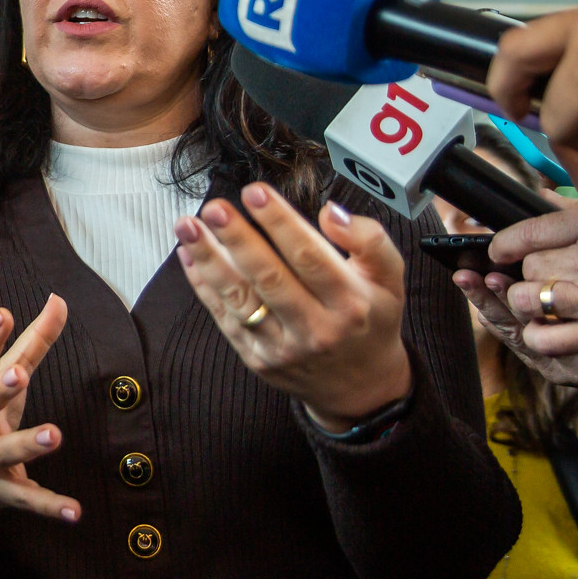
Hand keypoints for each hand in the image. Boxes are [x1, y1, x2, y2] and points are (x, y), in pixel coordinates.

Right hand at [0, 296, 79, 523]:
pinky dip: (49, 506)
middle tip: (17, 374)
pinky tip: (75, 512)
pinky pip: (25, 499)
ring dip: (27, 445)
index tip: (3, 312)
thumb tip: (58, 299)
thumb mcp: (5, 378)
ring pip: (3, 453)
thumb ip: (34, 341)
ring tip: (55, 434)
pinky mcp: (0, 491)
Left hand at [174, 187, 411, 430]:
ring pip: (239, 299)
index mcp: (349, 303)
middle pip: (269, 278)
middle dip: (238, 239)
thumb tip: (330, 213)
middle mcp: (315, 328)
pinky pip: (224, 317)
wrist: (360, 387)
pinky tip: (189, 255)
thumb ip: (370, 240)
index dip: (279, 222)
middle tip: (215, 208)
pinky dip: (202, 285)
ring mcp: (282, 347)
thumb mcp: (390, 279)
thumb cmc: (370, 321)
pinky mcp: (256, 358)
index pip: (309, 256)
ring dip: (208, 260)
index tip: (255, 192)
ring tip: (187, 226)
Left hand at [487, 196, 577, 361]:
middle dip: (528, 276)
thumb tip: (534, 197)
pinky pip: (544, 338)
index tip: (501, 254)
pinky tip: (554, 330)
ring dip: (529, 307)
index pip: (523, 232)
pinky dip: (541, 337)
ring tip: (547, 306)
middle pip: (526, 269)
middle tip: (546, 281)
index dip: (504, 246)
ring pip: (525, 302)